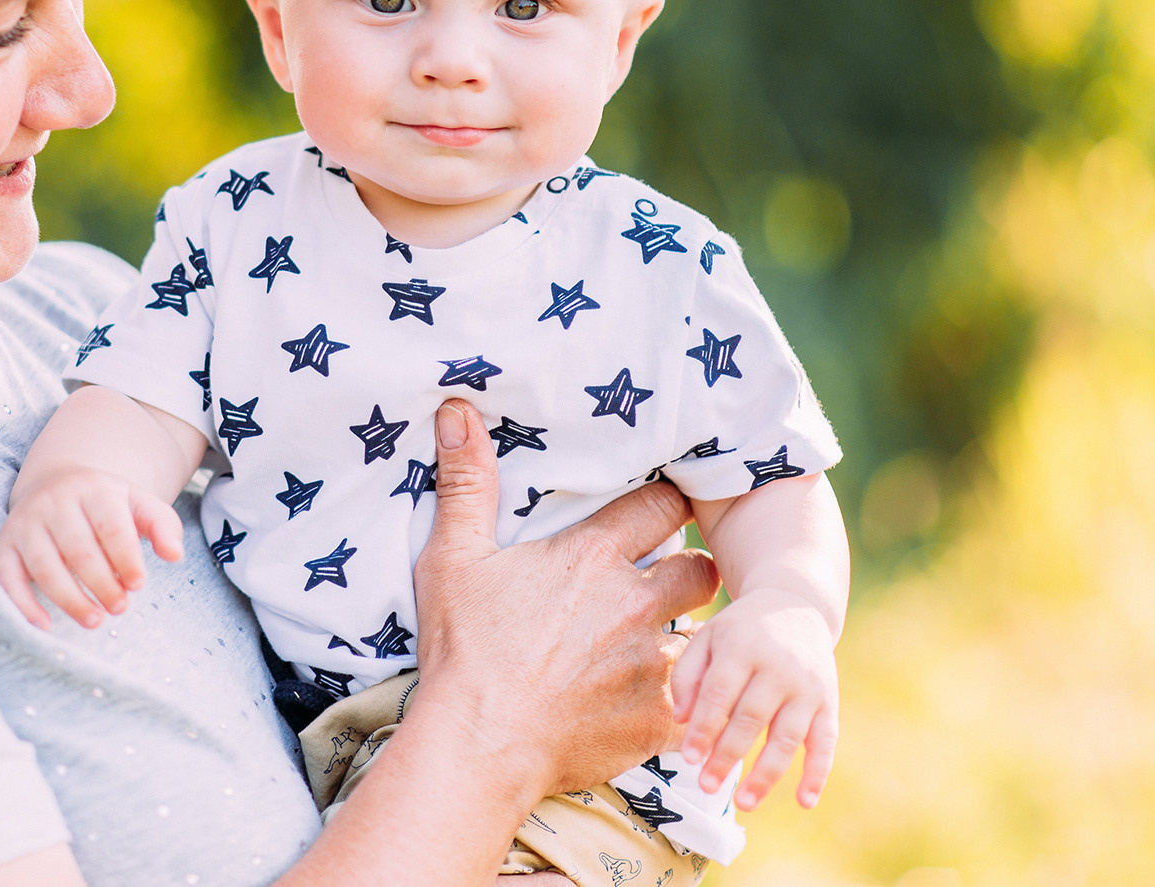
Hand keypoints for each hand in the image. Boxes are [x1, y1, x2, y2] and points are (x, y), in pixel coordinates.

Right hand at [0, 467, 183, 629]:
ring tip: (95, 620)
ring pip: (44, 566)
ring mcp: (26, 522)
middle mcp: (55, 502)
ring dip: (69, 599)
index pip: (112, 527)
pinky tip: (44, 626)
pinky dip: (22, 604)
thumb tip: (174, 555)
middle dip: (102, 584)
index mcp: (94, 489)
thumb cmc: (106, 503)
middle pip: (79, 550)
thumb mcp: (139, 504)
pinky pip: (7, 576)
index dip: (126, 560)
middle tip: (121, 608)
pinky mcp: (5, 543)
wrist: (56, 481)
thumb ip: (163, 525)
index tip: (139, 585)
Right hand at [411, 400, 721, 796]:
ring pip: (699, 639)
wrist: (478, 743)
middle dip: (691, 573)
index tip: (662, 512)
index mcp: (593, 557)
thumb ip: (467, 484)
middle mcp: (635, 603)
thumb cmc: (464, 649)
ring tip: (653, 651)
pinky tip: (650, 706)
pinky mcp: (655, 719)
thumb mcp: (454, 558)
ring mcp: (650, 664)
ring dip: (682, 641)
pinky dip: (675, 705)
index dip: (666, 507)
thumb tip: (458, 410)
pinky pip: (689, 704)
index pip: (661, 508)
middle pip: (700, 571)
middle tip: (669, 583)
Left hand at [670, 587, 838, 809]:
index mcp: (743, 647)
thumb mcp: (708, 637)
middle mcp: (779, 666)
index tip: (689, 757)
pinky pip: (826, 742)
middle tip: (707, 786)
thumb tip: (681, 720)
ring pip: (788, 736)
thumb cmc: (740, 630)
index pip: (720, 692)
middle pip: (751, 717)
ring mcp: (807, 686)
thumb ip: (688, 675)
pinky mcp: (828, 702)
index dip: (704, 727)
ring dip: (767, 773)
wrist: (796, 605)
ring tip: (744, 803)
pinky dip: (817, 774)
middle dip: (728, 754)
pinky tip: (804, 802)